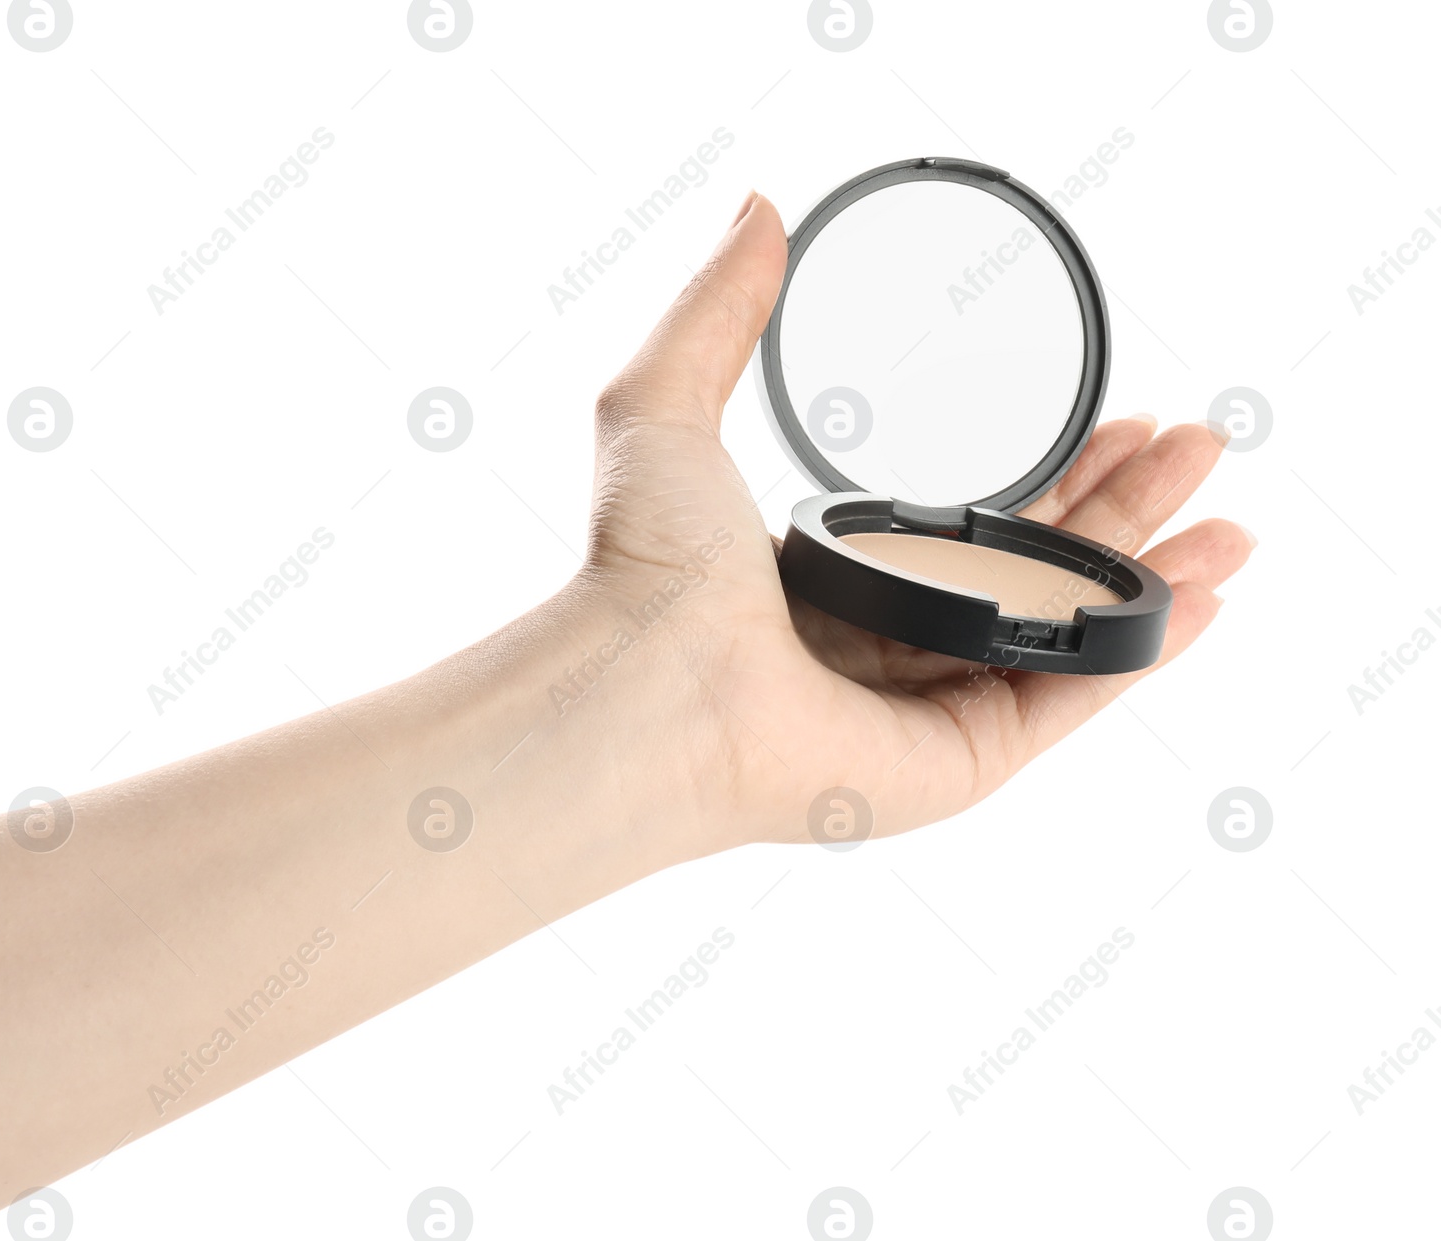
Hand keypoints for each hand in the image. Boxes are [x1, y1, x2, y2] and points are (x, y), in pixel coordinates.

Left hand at [575, 191, 1254, 845]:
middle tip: (1191, 449)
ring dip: (1152, 575)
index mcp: (824, 577)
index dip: (1049, 475)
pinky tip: (1204, 601)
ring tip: (1228, 517)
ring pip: (1064, 632)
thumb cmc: (642, 567)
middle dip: (1123, 510)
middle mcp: (880, 643)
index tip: (1114, 425)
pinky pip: (1069, 698)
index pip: (963, 521)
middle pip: (1030, 570)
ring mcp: (924, 707)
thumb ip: (717, 308)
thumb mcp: (668, 402)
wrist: (647, 688)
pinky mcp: (959, 761)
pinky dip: (1142, 655)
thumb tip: (757, 208)